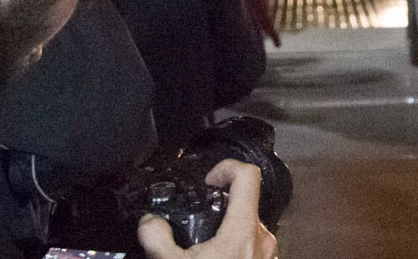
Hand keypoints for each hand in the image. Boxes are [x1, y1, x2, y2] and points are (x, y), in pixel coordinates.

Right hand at [137, 159, 277, 258]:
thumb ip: (157, 238)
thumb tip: (149, 221)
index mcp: (243, 231)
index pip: (248, 175)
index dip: (226, 168)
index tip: (208, 180)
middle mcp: (262, 238)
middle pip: (246, 201)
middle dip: (221, 204)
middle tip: (199, 218)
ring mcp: (268, 253)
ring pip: (249, 224)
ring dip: (227, 227)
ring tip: (204, 245)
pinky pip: (252, 244)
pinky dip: (234, 245)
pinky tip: (216, 258)